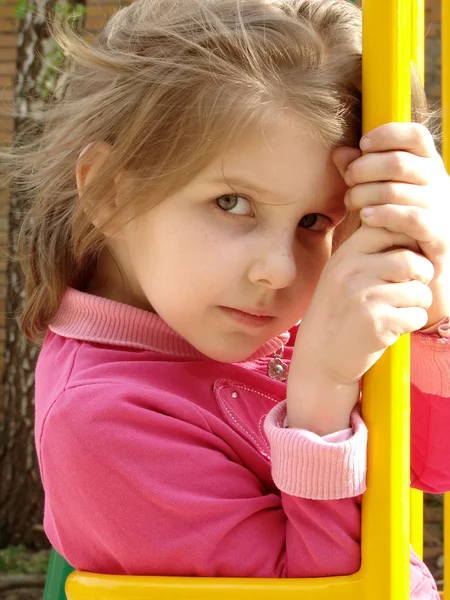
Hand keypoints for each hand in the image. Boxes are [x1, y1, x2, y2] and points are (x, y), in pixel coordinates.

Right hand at [287, 224, 433, 433]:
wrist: (320, 358)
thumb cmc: (338, 313)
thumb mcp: (342, 274)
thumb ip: (369, 252)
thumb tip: (412, 233)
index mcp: (346, 254)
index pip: (390, 229)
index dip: (408, 244)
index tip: (404, 263)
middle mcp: (353, 271)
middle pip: (413, 260)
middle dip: (422, 276)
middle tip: (410, 288)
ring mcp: (364, 297)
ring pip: (420, 290)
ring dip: (418, 303)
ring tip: (399, 310)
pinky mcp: (377, 323)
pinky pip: (417, 316)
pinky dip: (412, 323)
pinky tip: (393, 327)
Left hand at [334, 122, 449, 328]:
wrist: (414, 272)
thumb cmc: (390, 230)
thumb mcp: (373, 197)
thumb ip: (359, 173)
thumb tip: (339, 152)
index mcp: (426, 166)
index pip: (415, 135)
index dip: (388, 133)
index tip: (363, 144)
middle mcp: (439, 182)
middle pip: (399, 161)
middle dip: (365, 169)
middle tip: (348, 180)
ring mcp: (441, 208)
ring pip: (398, 189)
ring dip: (367, 193)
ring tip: (351, 202)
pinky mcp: (438, 234)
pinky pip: (410, 217)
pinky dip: (384, 214)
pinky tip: (365, 217)